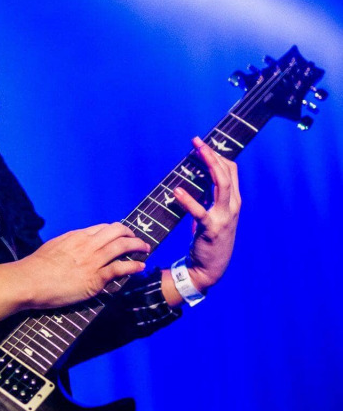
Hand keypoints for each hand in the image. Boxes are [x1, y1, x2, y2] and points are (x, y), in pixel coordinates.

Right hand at [17, 222, 150, 308]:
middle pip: (116, 232)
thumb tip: (72, 249)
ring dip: (137, 246)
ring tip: (145, 249)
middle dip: (130, 234)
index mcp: (76, 236)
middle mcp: (87, 245)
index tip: (122, 235)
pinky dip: (133, 266)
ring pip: (122, 247)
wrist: (30, 281)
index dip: (116, 231)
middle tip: (138, 240)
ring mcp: (93, 261)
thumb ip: (67, 246)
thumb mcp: (53, 247)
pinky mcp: (95, 278)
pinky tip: (140, 266)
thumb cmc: (36, 268)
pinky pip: (120, 269)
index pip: (103, 228)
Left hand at [173, 136, 240, 291]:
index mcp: (233, 201)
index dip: (218, 156)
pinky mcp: (211, 229)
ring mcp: (224, 217)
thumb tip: (198, 177)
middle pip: (227, 173)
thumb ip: (209, 198)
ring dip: (208, 166)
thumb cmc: (208, 240)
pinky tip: (177, 190)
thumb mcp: (212, 215)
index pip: (231, 171)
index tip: (202, 145)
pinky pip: (200, 211)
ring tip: (194, 153)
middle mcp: (232, 206)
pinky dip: (188, 200)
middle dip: (212, 154)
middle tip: (197, 141)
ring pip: (221, 185)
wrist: (209, 268)